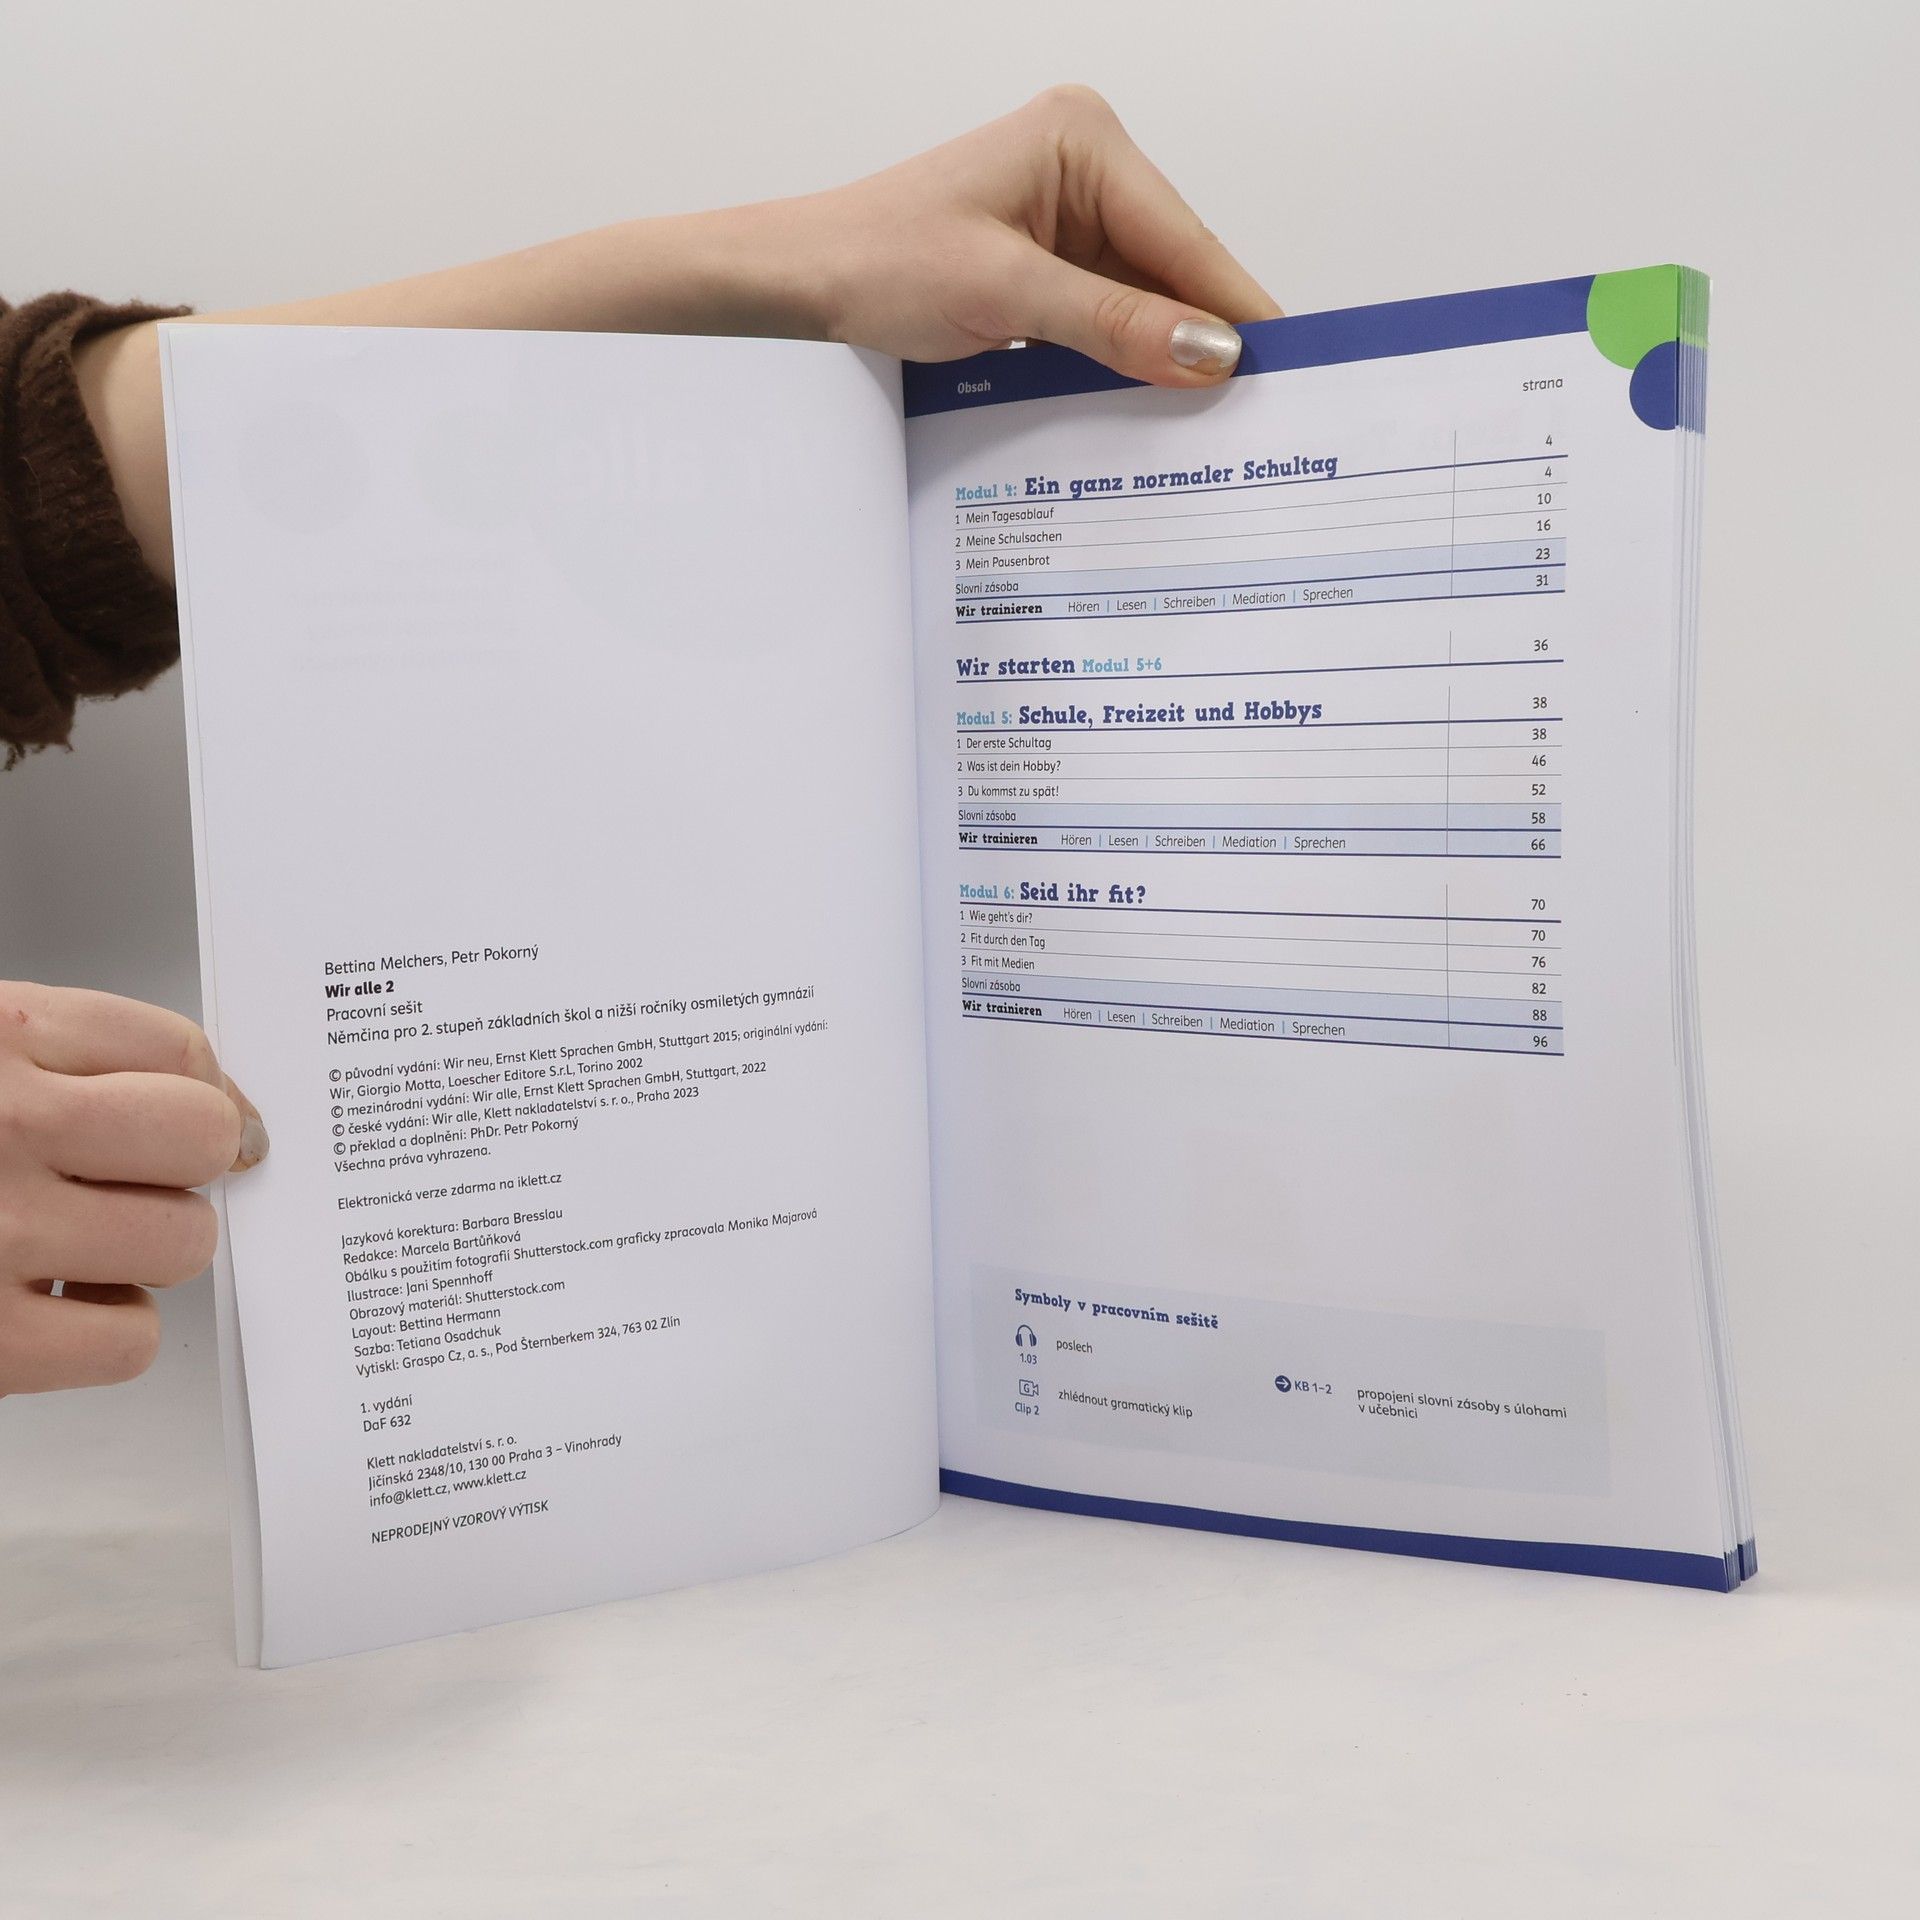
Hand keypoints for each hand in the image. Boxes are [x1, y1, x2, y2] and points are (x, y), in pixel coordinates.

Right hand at [0, 983, 266, 1393]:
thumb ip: (56, 1063)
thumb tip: (202, 1103)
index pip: (176, 1049)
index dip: (207, 1093)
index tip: (212, 1118)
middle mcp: (8, 1124)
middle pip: (203, 1137)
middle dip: (184, 1170)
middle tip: (132, 1186)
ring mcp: (1, 1232)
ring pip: (183, 1242)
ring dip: (146, 1254)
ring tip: (75, 1248)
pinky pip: (130, 1342)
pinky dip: (104, 1335)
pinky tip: (48, 1309)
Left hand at [798, 84, 1282, 381]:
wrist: (806, 280)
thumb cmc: (880, 260)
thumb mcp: (1006, 294)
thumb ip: (1114, 322)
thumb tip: (1209, 351)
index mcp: (1083, 140)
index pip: (1182, 236)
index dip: (1232, 308)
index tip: (1284, 367)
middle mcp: (1086, 167)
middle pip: (1172, 268)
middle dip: (1201, 337)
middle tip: (1255, 412)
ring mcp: (1069, 216)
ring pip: (1146, 299)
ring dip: (1164, 355)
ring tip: (1212, 421)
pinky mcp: (1051, 262)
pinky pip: (1110, 315)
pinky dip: (1125, 358)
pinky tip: (1150, 401)